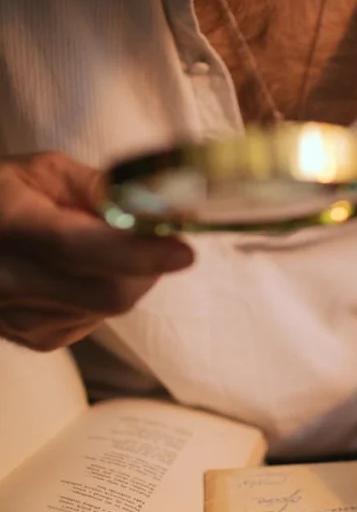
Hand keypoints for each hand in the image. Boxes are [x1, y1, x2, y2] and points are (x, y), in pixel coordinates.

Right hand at [0, 152, 193, 349]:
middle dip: (148, 266)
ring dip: (129, 277)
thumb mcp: (44, 171)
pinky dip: (107, 293)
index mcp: (8, 225)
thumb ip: (99, 187)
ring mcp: (22, 319)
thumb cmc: (5, 196)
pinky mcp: (38, 340)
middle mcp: (8, 280)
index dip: (137, 253)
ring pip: (109, 309)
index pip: (78, 248)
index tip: (182, 251)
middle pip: (108, 292)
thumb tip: (157, 207)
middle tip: (158, 237)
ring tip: (104, 247)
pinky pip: (98, 319)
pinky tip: (84, 272)